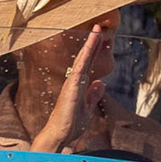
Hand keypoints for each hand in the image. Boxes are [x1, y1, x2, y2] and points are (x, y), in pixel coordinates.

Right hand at [31, 28, 107, 152]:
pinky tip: (90, 46)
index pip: (89, 64)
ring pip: (83, 59)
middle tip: (98, 27)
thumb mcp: (88, 108)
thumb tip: (100, 83)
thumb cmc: (70, 124)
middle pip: (86, 58)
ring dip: (90, 44)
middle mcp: (75, 81)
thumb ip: (93, 95)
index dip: (95, 51)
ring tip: (97, 31)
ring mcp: (72, 83)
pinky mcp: (72, 87)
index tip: (101, 39)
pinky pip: (80, 67)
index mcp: (79, 85)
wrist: (60, 134)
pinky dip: (86, 55)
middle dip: (93, 43)